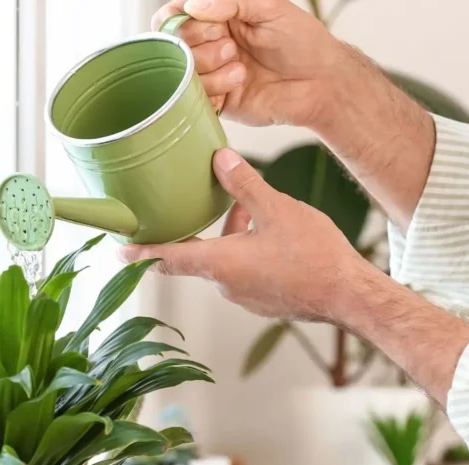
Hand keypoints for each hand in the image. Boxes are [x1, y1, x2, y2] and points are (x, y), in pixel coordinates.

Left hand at [120, 148, 366, 322]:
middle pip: (198, 254)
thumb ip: (244, 184)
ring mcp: (246, 296)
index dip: (140, 253)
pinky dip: (247, 250)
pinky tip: (269, 232)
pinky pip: (244, 271)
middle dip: (199, 229)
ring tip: (250, 208)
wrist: (349, 295)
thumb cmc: (314, 256)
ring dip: (229, 236)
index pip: (167, 258)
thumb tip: (219, 159)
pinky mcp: (264, 300)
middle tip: (195, 206)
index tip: (119, 252)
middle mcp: (226, 285)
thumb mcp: (276, 209)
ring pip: (225, 260)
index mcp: (220, 264)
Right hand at [152, 0, 338, 127]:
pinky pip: (196, 99)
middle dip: (200, 46)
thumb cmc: (302, 42)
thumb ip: (229, 1)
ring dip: (210, 69)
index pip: (173, 16)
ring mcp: (211, 75)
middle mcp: (209, 45)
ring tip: (241, 68)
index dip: (181, 22)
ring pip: (182, 74)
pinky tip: (239, 84)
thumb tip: (191, 6)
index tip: (211, 26)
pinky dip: (214, 90)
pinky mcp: (219, 102)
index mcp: (217, 18)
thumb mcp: (269, 7)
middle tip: (231, 48)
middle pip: (173, 46)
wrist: (321, 82)